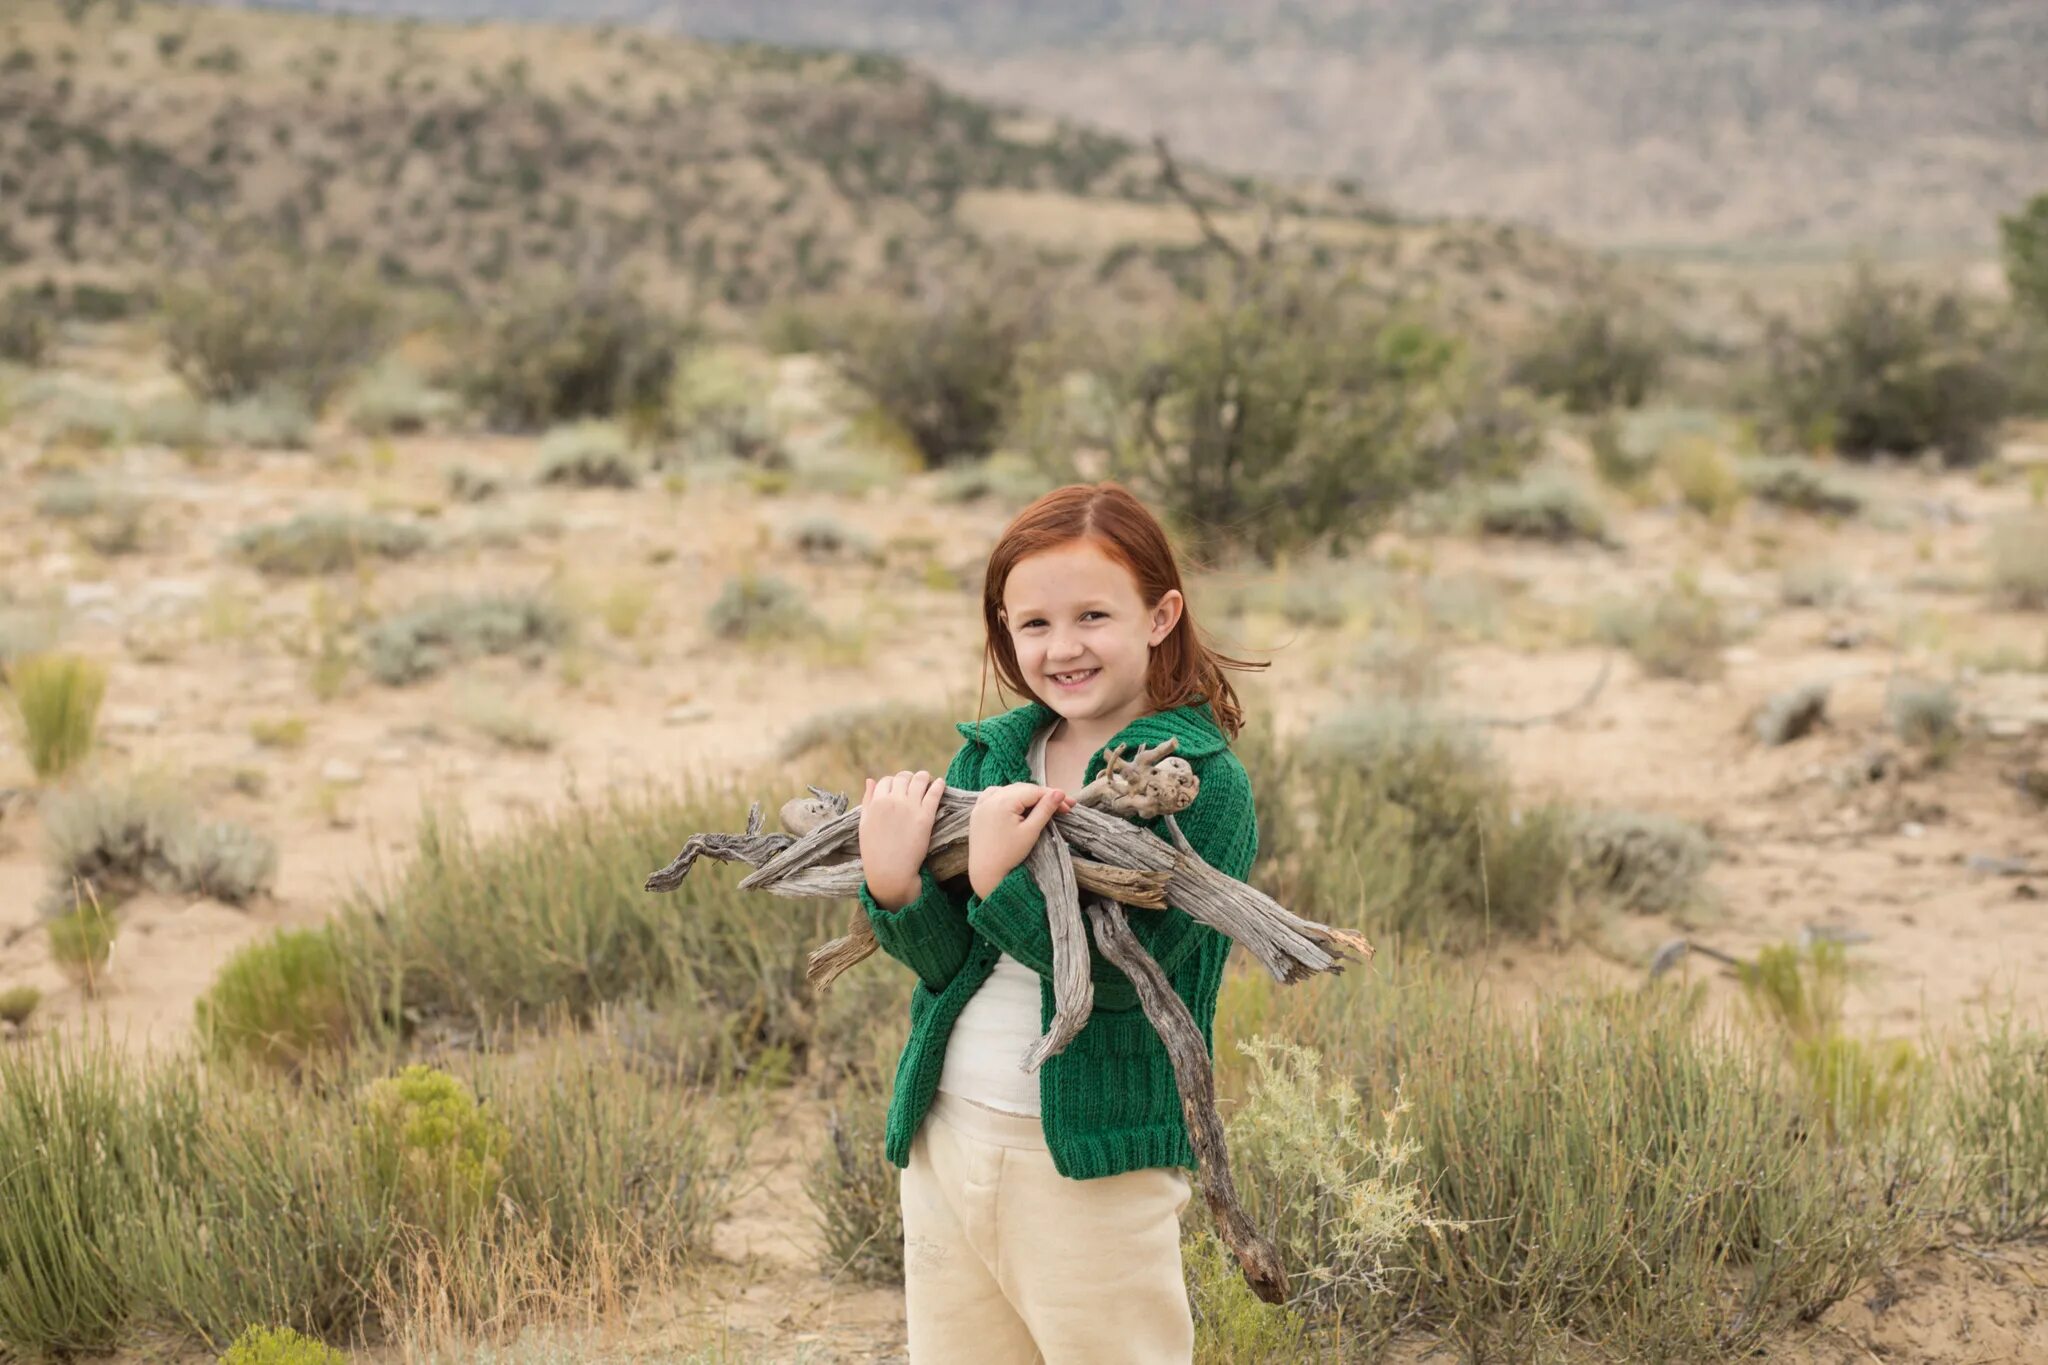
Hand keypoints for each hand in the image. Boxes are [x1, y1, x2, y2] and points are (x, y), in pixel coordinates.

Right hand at [859, 770, 944, 910]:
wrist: (890, 872)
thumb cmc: (874, 851)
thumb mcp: (864, 824)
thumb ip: (867, 800)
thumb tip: (870, 780)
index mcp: (876, 802)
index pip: (886, 780)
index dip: (893, 782)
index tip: (899, 788)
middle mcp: (893, 800)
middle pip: (903, 777)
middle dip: (908, 778)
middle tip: (914, 784)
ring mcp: (910, 807)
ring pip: (920, 779)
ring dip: (923, 777)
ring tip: (927, 782)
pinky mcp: (925, 816)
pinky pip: (934, 793)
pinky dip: (938, 785)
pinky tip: (940, 783)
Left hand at [967, 782, 1074, 899]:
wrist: (985, 872)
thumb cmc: (1009, 854)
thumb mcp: (1031, 831)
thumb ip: (1045, 810)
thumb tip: (1059, 793)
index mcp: (1004, 801)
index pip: (1035, 791)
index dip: (1054, 796)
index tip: (1069, 805)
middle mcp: (990, 798)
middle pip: (1023, 789)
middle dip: (1042, 796)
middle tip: (1062, 806)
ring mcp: (982, 804)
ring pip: (1009, 790)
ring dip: (1026, 795)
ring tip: (1043, 804)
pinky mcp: (977, 811)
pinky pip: (994, 795)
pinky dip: (1008, 795)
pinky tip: (1016, 801)